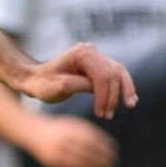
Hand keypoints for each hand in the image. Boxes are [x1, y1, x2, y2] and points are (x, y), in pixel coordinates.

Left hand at [17, 43, 137, 118]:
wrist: (34, 78)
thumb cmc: (43, 84)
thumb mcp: (59, 87)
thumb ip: (81, 85)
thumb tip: (99, 88)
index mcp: (82, 54)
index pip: (102, 76)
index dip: (104, 96)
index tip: (99, 114)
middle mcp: (91, 51)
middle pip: (113, 74)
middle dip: (113, 96)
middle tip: (107, 115)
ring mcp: (95, 56)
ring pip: (119, 72)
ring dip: (124, 90)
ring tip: (130, 105)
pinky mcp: (97, 64)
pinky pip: (115, 74)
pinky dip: (123, 85)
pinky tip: (130, 98)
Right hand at [24, 116, 117, 166]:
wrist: (32, 132)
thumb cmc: (58, 128)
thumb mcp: (72, 125)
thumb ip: (88, 134)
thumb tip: (108, 147)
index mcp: (70, 129)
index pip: (92, 139)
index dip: (105, 146)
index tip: (115, 150)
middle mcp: (63, 140)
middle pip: (88, 152)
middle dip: (102, 159)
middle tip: (114, 163)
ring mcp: (57, 152)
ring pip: (81, 163)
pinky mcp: (53, 162)